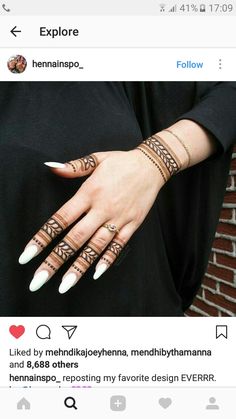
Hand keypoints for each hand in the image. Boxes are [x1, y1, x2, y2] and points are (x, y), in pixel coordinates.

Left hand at [19, 149, 164, 292]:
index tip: (28, 255)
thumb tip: (51, 167)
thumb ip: (74, 166)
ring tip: (65, 284)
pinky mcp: (133, 224)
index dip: (43, 238)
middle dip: (56, 260)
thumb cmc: (122, 162)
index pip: (60, 219)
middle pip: (75, 238)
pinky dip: (108, 259)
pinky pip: (119, 245)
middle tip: (39, 280)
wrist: (152, 165)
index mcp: (89, 192)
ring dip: (79, 266)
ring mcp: (119, 218)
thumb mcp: (97, 158)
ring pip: (96, 246)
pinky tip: (97, 273)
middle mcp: (102, 208)